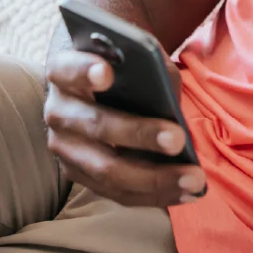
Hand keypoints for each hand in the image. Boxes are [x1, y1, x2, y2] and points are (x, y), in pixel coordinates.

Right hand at [44, 49, 205, 206]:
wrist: (99, 89)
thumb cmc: (124, 67)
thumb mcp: (134, 57)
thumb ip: (149, 66)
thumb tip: (168, 92)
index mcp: (64, 71)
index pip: (67, 68)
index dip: (84, 70)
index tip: (107, 73)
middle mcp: (58, 110)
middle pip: (95, 125)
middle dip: (139, 134)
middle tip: (178, 139)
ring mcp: (65, 148)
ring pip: (106, 169)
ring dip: (154, 178)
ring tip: (194, 179)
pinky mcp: (79, 175)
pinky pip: (116, 192)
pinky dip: (154, 194)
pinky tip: (187, 192)